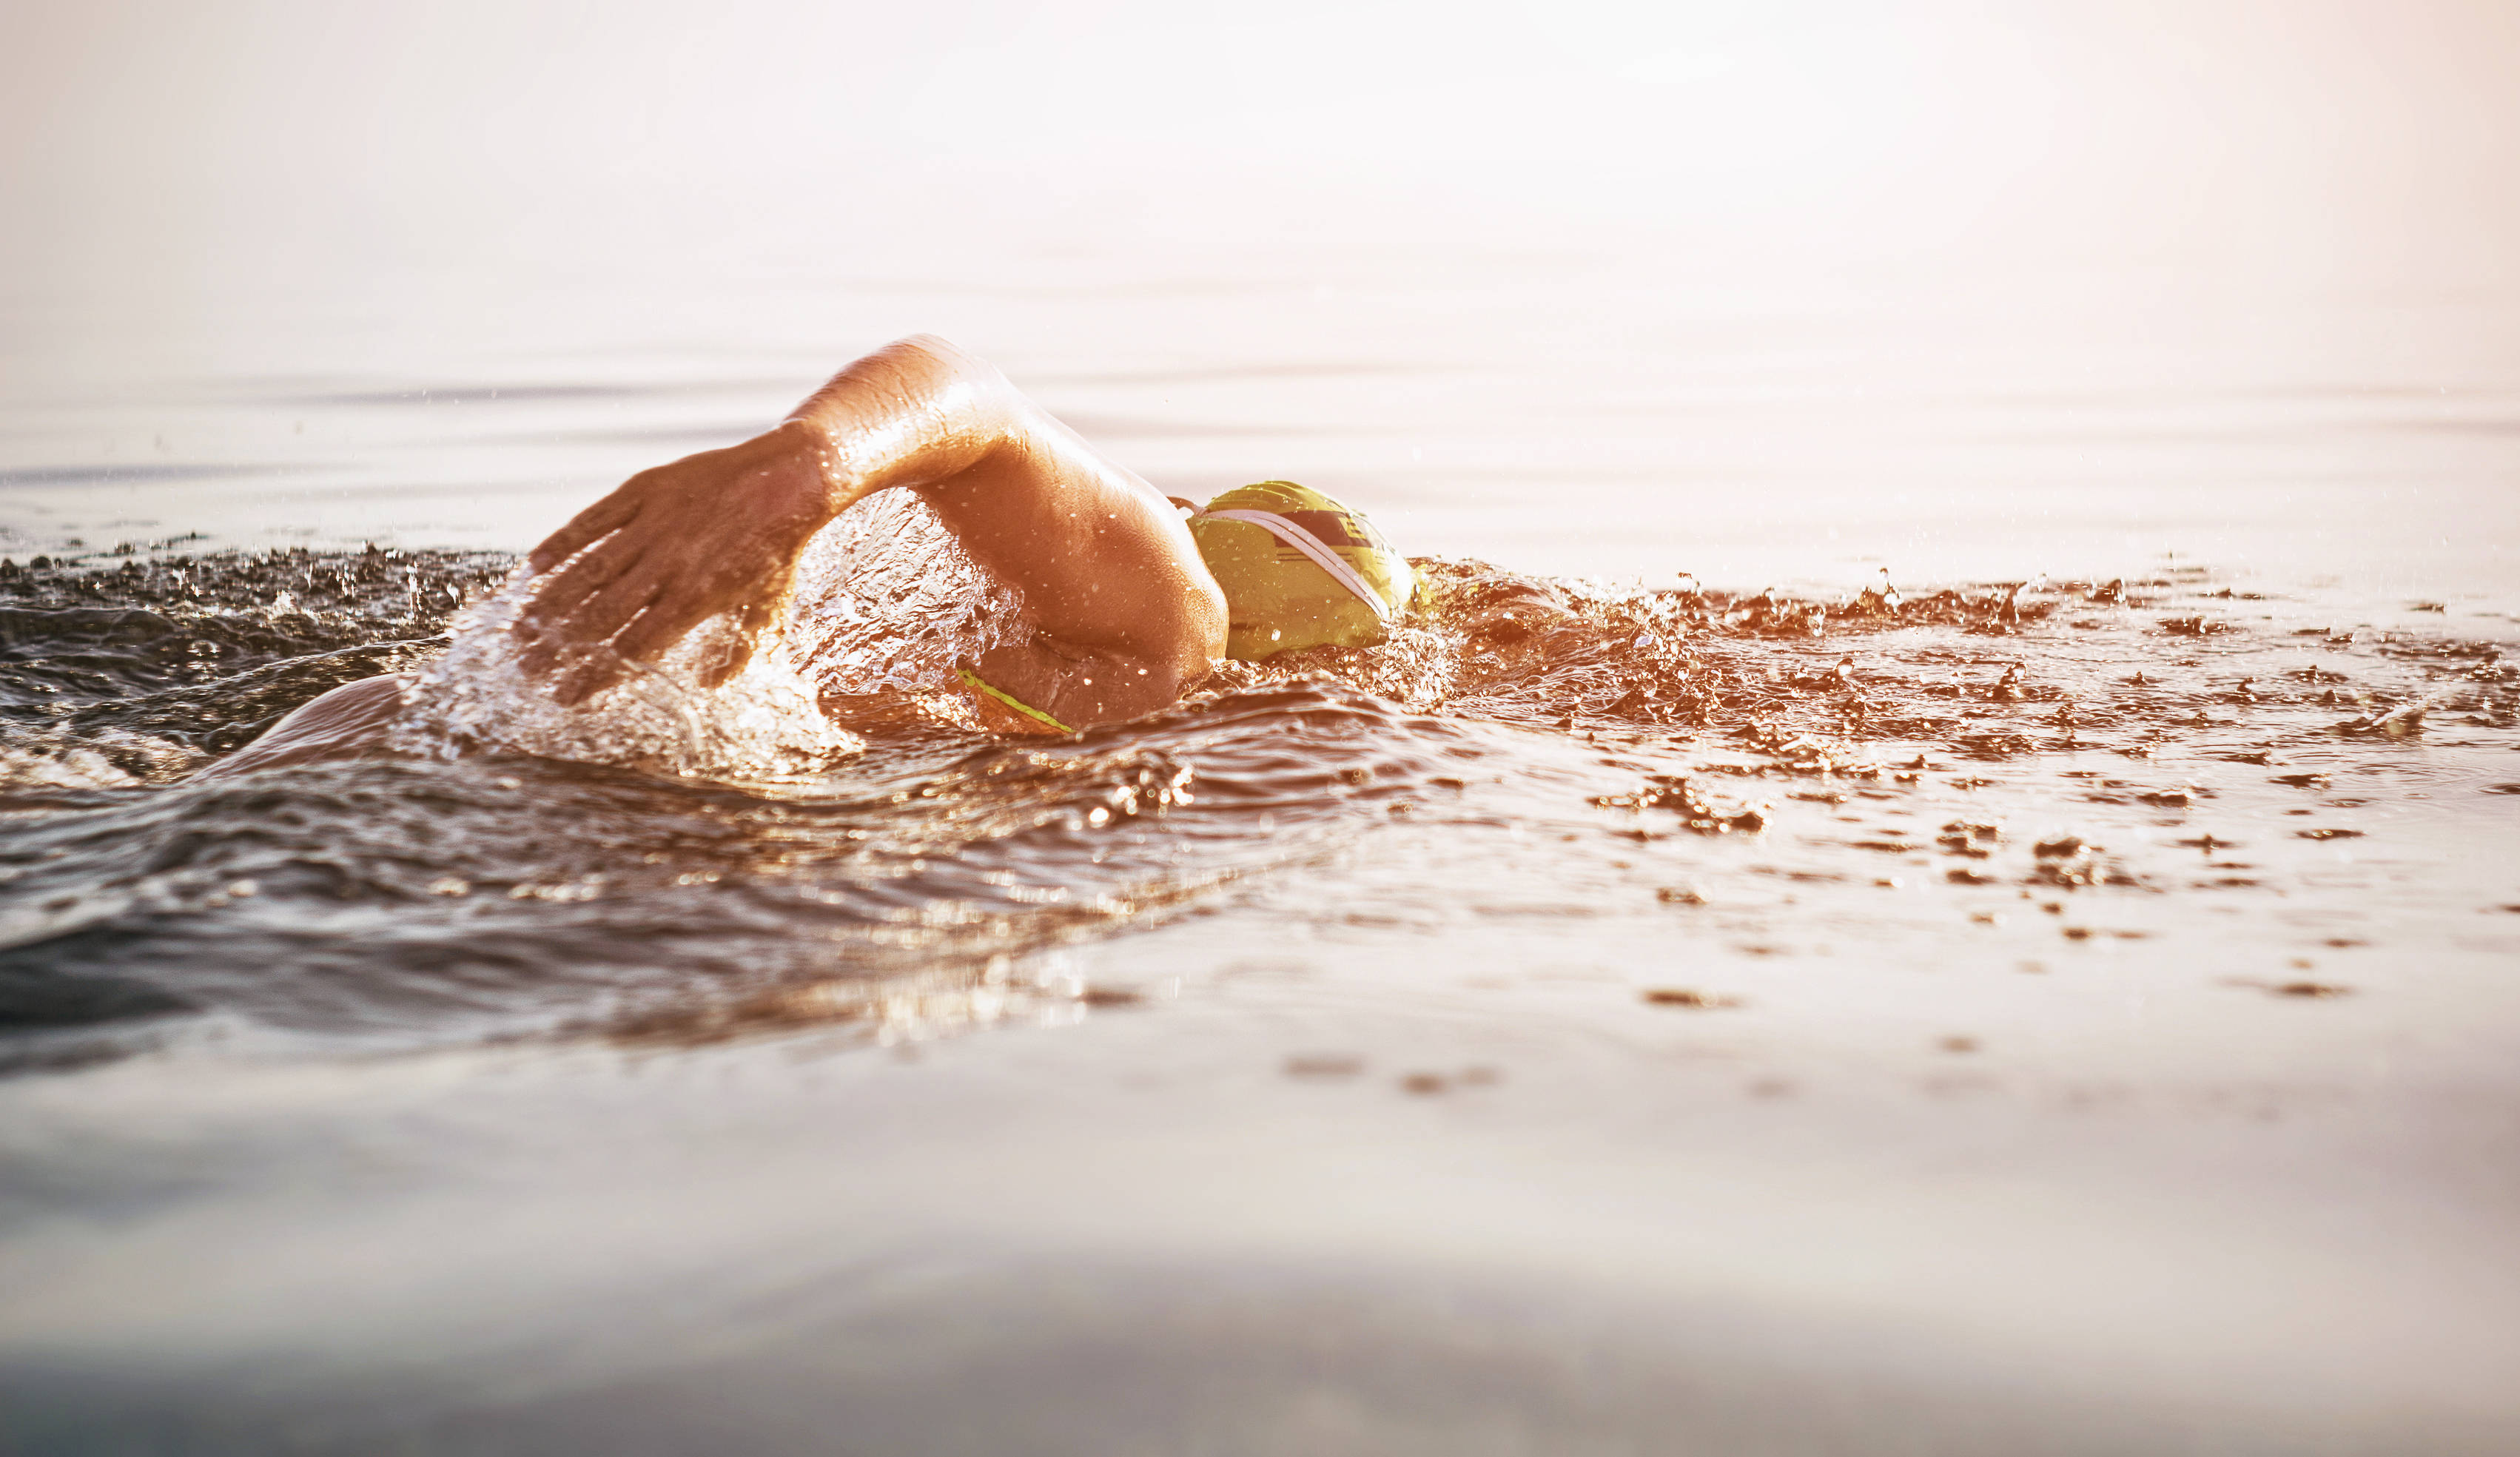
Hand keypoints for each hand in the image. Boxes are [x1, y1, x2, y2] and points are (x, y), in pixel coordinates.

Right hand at [519, 421, 836, 703]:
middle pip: (600, 616)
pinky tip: (532, 569)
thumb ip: (737, 653)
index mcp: (696, 600)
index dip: (596, 676)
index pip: (633, 648)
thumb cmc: (778, 551)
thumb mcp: (767, 609)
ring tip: (519, 631)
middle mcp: (667, 565)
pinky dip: (561, 544)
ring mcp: (652, 525)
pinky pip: (592, 520)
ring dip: (549, 604)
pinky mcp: (644, 490)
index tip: (565, 698)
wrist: (788, 480)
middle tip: (525, 670)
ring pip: (588, 571)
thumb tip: (703, 686)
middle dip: (558, 649)